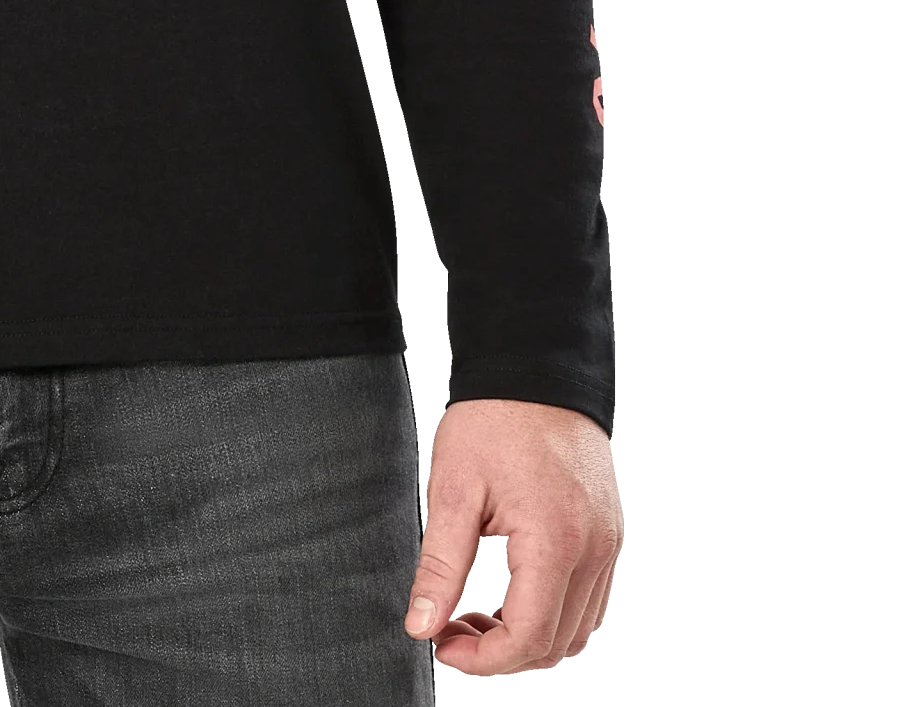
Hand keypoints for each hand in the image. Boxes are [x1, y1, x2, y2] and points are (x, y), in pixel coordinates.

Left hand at [404, 397, 620, 675]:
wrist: (535, 370)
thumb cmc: (495, 419)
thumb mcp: (454, 489)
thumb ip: (440, 566)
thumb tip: (421, 624)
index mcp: (555, 541)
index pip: (527, 637)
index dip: (482, 658)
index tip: (443, 645)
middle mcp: (594, 550)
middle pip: (557, 644)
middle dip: (501, 653)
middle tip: (452, 631)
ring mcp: (608, 543)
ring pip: (578, 628)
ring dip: (528, 637)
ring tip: (477, 616)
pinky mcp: (608, 534)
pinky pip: (588, 599)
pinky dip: (552, 613)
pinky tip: (511, 595)